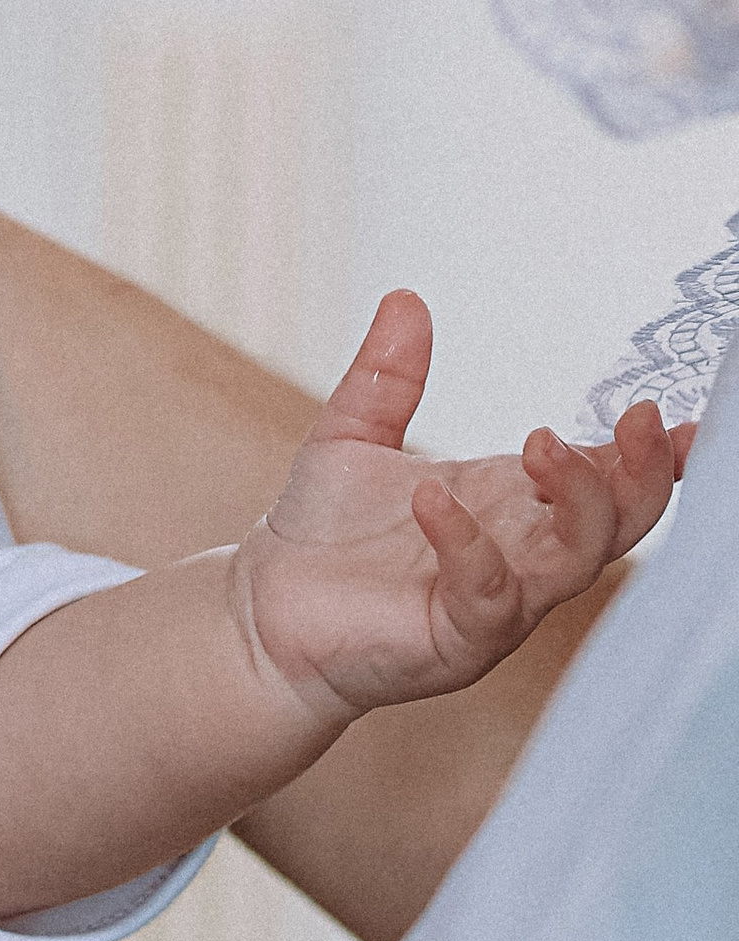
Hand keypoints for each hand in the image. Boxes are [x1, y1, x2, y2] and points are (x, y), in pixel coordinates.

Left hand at [237, 294, 686, 727]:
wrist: (263, 609)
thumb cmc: (320, 534)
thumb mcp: (352, 435)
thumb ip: (387, 376)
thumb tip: (404, 299)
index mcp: (512, 505)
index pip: (605, 479)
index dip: (649, 453)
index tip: (677, 418)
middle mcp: (520, 555)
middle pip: (616, 522)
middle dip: (640, 474)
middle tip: (641, 422)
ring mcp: (496, 603)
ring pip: (575, 562)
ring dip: (577, 502)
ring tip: (542, 443)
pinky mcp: (455, 640)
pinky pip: (487, 596)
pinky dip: (469, 545)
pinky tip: (434, 498)